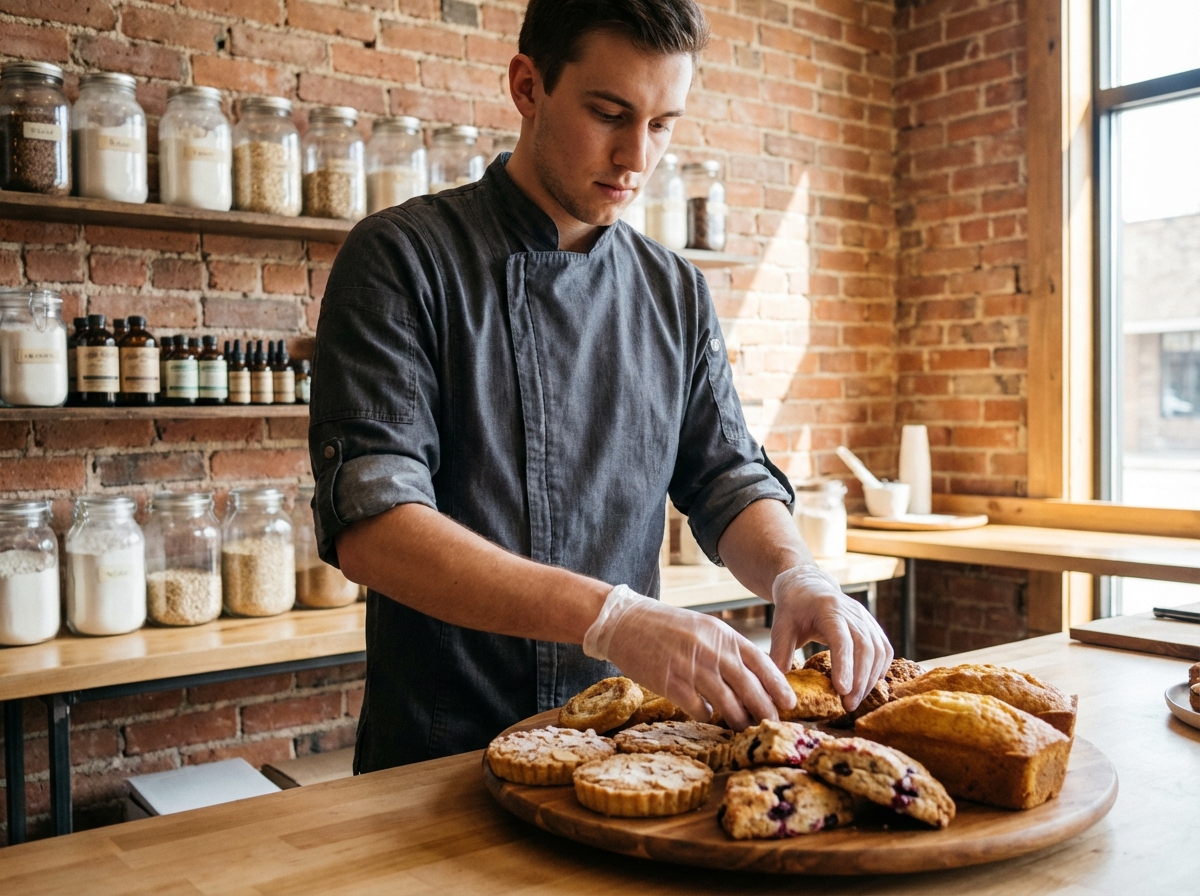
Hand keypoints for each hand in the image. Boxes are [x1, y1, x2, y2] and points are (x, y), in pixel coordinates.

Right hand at [583, 585, 795, 729]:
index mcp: (723, 634)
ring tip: (744, 728)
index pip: (761, 662)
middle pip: (749, 686)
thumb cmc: (668, 627)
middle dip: (765, 709)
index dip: (778, 685)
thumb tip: (756, 675)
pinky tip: (708, 718)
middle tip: (772, 724)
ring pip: (726, 702)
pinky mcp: (669, 683)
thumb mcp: (705, 628)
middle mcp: (710, 650)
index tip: (790, 703)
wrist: (625, 621)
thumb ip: (729, 649)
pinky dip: (707, 716)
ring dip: (738, 719)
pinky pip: (698, 708)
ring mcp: (689, 667)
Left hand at [769, 565, 892, 711]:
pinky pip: (884, 650)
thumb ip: (780, 652)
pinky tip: (867, 687)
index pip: (841, 638)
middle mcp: (852, 612)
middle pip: (865, 648)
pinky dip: (879, 670)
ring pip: (878, 651)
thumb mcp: (781, 626)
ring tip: (854, 702)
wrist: (809, 586)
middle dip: (860, 680)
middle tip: (848, 706)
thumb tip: (778, 685)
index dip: (844, 665)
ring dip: (870, 679)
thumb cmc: (794, 608)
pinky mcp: (873, 626)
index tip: (842, 690)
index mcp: (828, 608)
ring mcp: (866, 619)